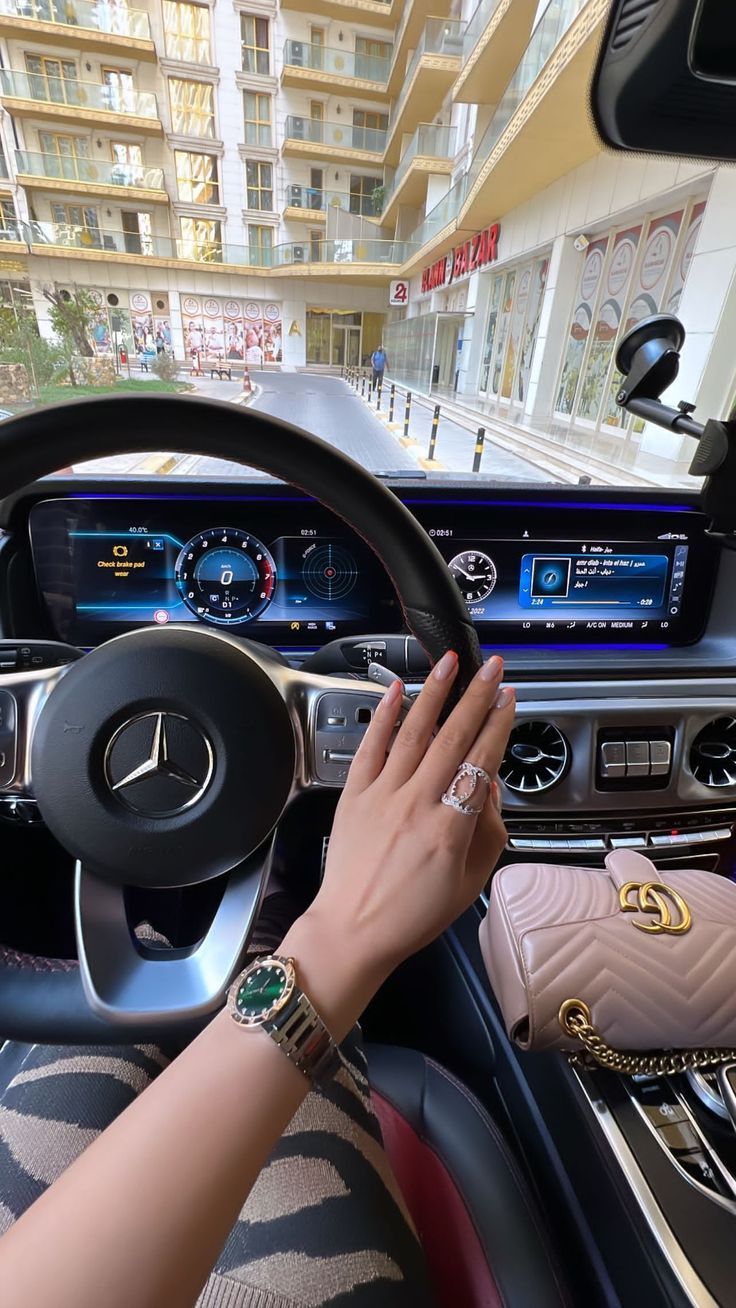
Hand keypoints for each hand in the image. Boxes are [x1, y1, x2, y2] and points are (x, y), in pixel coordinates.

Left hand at [283, 652, 513, 1029]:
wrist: (353, 931)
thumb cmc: (411, 915)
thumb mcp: (470, 881)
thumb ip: (487, 829)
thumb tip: (490, 785)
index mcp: (450, 828)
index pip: (482, 761)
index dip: (499, 725)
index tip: (510, 700)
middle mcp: (416, 804)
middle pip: (453, 736)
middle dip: (476, 696)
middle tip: (492, 668)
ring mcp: (382, 796)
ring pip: (413, 732)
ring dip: (434, 692)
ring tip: (449, 663)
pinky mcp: (354, 795)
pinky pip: (371, 747)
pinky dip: (384, 716)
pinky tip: (395, 690)